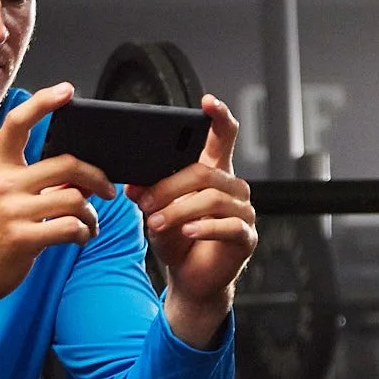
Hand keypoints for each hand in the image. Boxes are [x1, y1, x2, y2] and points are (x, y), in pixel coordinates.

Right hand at [0, 82, 116, 358]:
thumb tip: (78, 174)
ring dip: (91, 214)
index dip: (44, 102)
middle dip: (97, 177)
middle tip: (108, 191)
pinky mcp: (23, 238)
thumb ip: (29, 180)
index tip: (67, 91)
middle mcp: (1, 183)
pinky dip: (83, 232)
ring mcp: (11, 211)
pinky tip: (79, 237)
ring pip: (74, 198)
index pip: (18, 122)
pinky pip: (71, 227)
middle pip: (67, 164)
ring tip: (89, 225)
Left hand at [128, 94, 254, 345]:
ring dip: (179, 209)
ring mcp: (244, 211)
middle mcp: (234, 186)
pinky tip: (187, 231)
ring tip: (156, 222)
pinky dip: (205, 227)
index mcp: (214, 171)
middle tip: (143, 202)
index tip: (208, 101)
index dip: (219, 116)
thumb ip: (148, 193)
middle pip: (204, 172)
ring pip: (212, 198)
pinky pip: (228, 225)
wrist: (190, 276)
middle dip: (169, 186)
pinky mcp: (246, 236)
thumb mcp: (156, 211)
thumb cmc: (177, 238)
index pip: (223, 136)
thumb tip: (132, 183)